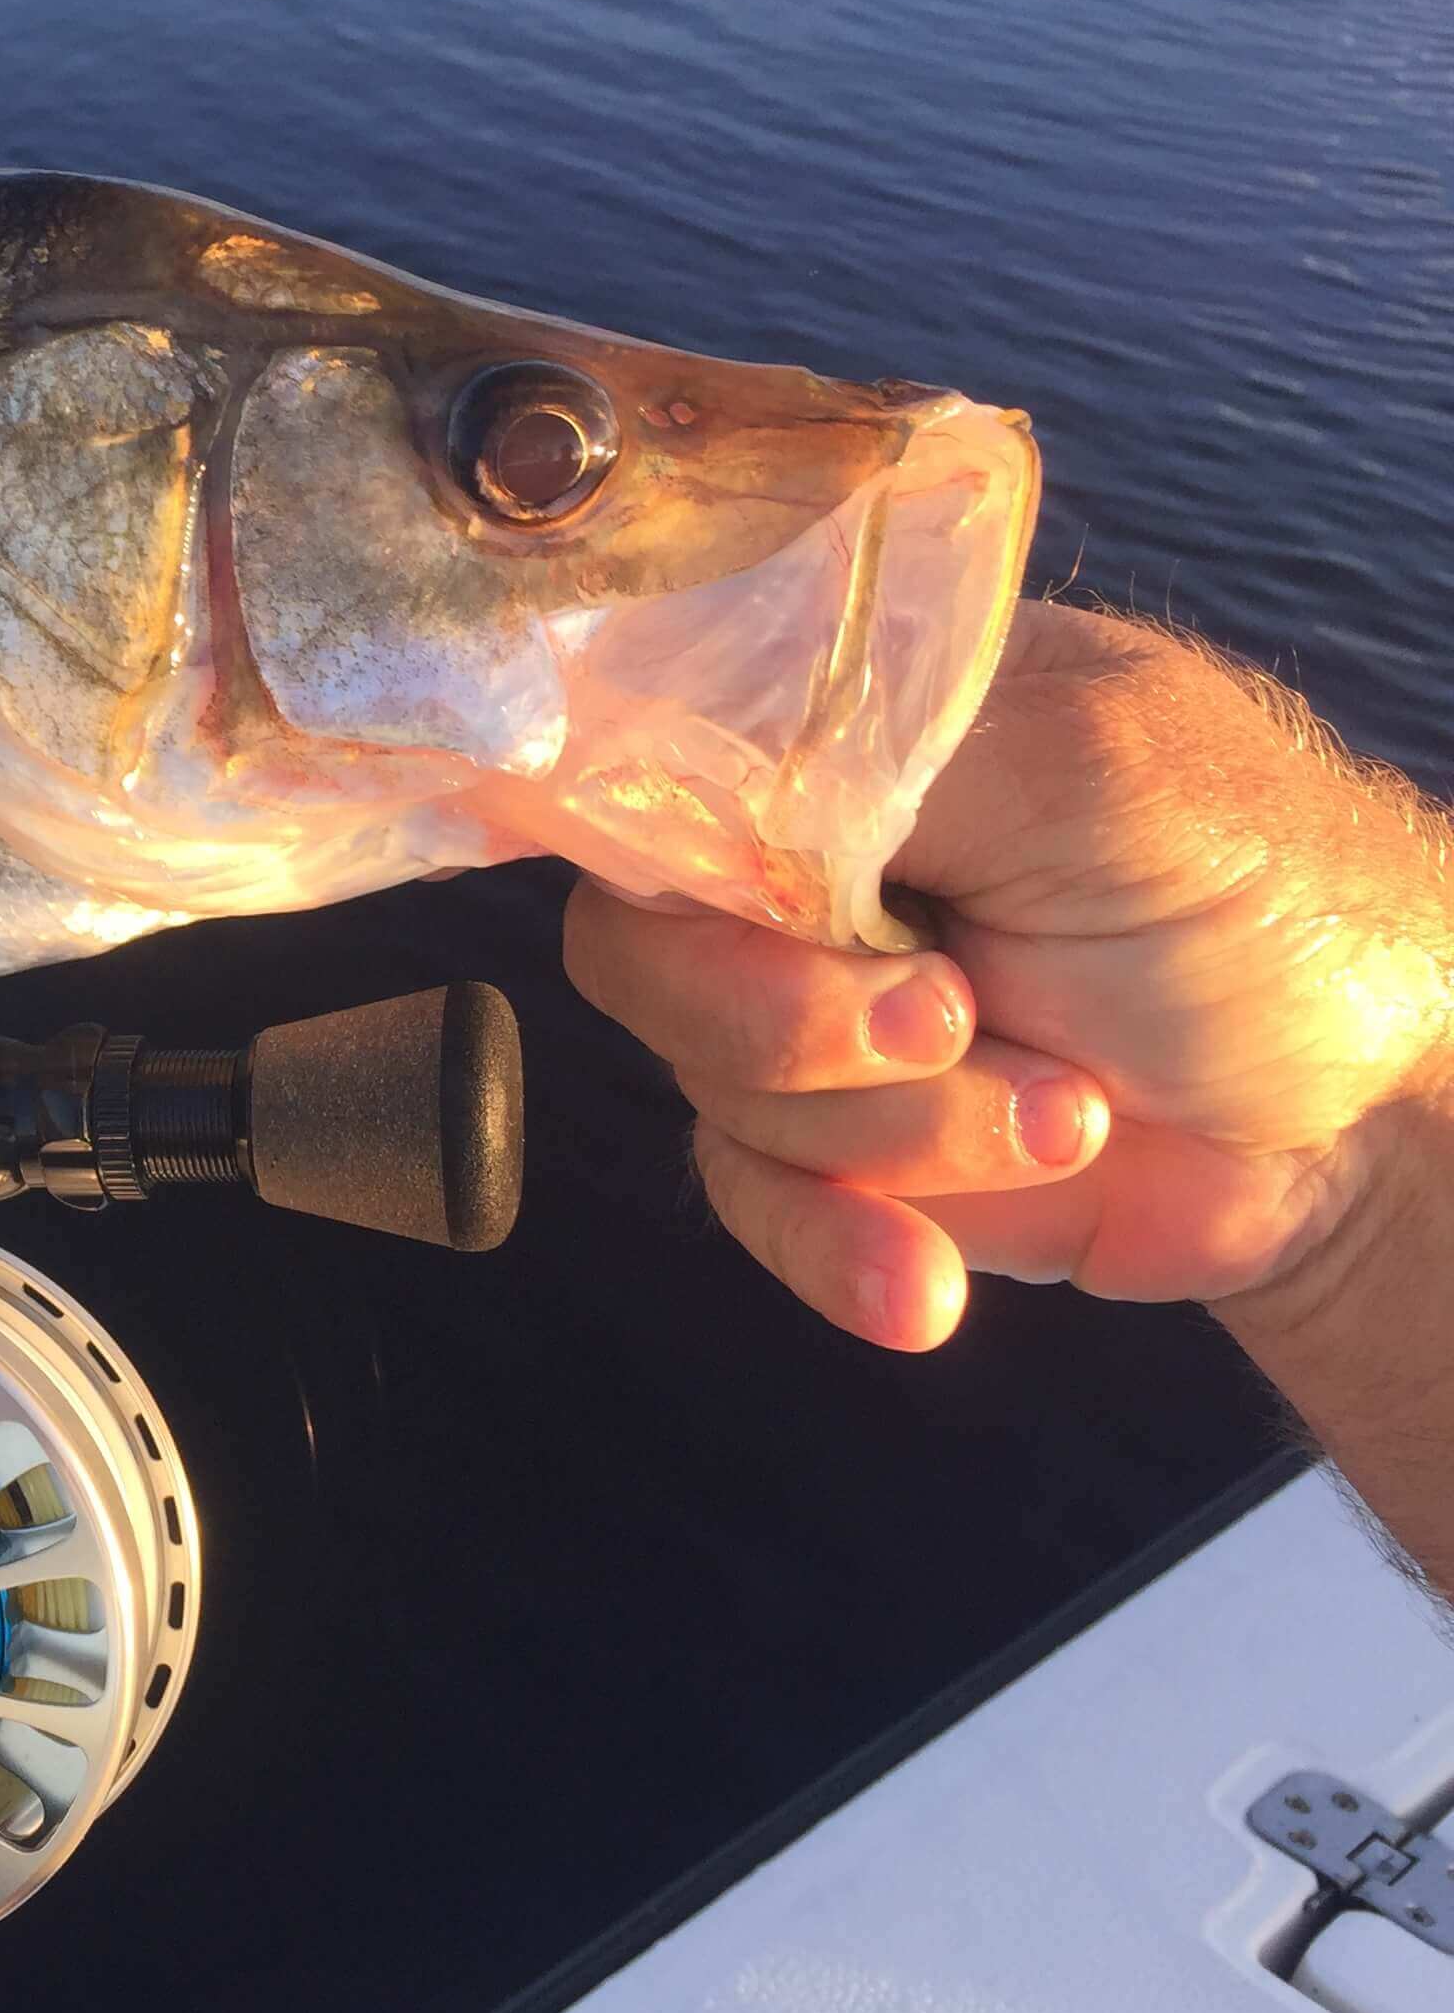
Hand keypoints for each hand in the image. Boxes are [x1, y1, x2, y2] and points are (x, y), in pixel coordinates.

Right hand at [565, 601, 1453, 1351]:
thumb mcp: (1080, 768)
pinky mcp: (835, 1151)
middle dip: (802, 1022)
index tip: (795, 914)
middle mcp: (798, 864)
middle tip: (959, 1018)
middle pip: (645, 951)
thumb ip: (866, 752)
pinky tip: (927, 1281)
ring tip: (1070, 1116)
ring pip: (716, 1088)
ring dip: (904, 1135)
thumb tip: (675, 768)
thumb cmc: (1261, 899)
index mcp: (839, 731)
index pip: (648, 766)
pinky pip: (751, 1206)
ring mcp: (808, 1013)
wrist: (1366, 1122)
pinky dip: (839, 1248)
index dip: (678, 856)